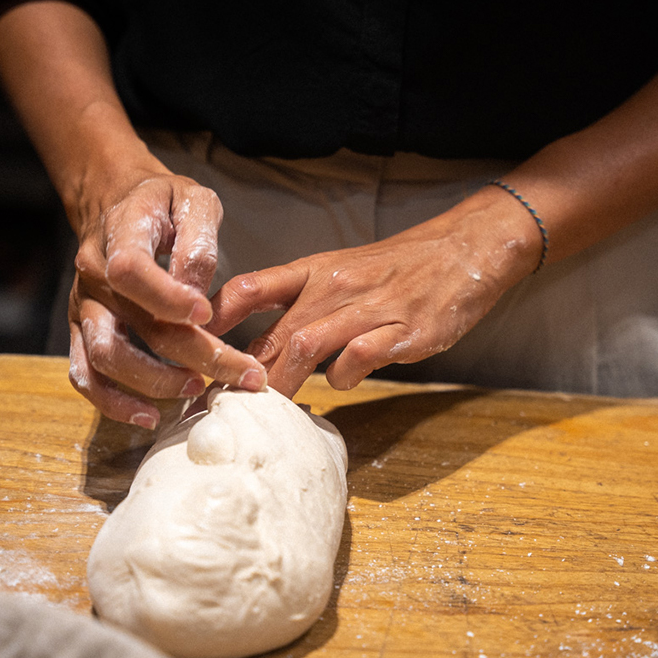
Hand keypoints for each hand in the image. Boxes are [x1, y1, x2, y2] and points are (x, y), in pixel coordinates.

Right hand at [68, 171, 266, 427]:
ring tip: (198, 389)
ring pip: (105, 358)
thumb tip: (198, 291)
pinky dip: (114, 403)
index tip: (206, 314)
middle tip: (244, 373)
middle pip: (132, 328)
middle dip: (192, 355)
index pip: (131, 271)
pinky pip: (86, 377)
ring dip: (153, 382)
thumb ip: (198, 238)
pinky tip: (151, 416)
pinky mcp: (83, 333)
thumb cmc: (164, 203)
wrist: (118, 203)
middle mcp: (93, 277)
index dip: (167, 297)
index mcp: (119, 236)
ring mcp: (85, 309)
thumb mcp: (192, 198)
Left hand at [208, 187, 542, 397]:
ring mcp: (369, 307)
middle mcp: (335, 287)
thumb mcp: (344, 271)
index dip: (216, 320)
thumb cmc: (401, 267)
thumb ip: (305, 304)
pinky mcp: (403, 329)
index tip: (192, 351)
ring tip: (271, 409)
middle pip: (273, 333)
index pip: (250, 288)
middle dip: (243, 373)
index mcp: (315, 271)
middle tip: (222, 407)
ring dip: (283, 382)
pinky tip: (344, 384)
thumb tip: (263, 351)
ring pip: (306, 345)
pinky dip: (344, 376)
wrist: (465, 248)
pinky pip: (360, 355)